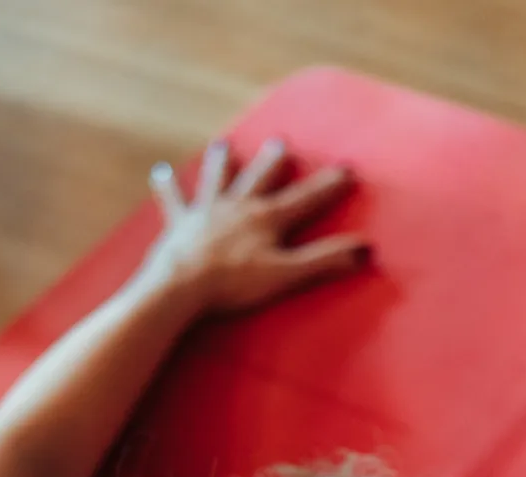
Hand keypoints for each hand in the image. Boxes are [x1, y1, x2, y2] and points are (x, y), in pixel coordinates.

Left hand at [142, 139, 369, 312]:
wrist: (181, 285)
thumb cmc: (234, 283)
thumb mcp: (286, 274)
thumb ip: (324, 260)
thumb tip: (366, 250)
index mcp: (266, 218)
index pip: (306, 198)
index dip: (328, 186)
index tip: (347, 169)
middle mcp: (238, 205)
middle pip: (259, 177)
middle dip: (273, 162)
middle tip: (280, 143)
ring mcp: (206, 211)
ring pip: (216, 179)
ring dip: (221, 162)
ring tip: (222, 146)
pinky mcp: (179, 224)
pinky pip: (172, 201)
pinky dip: (167, 187)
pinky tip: (159, 173)